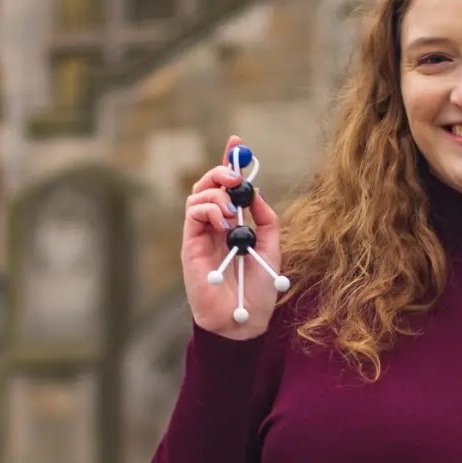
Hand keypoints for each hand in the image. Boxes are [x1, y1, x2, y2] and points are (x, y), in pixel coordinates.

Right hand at [182, 135, 285, 340]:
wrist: (242, 319)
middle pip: (209, 184)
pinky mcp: (190, 245)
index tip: (237, 143)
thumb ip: (265, 219)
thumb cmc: (257, 290)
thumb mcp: (271, 248)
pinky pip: (193, 213)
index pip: (228, 187)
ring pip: (197, 194)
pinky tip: (223, 222)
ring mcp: (200, 234)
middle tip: (236, 175)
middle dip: (222, 171)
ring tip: (232, 209)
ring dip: (216, 192)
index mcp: (234, 224)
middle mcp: (215, 226)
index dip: (230, 162)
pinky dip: (208, 208)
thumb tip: (256, 191)